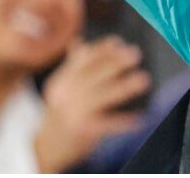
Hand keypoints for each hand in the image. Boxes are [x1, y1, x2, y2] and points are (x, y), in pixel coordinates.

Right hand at [33, 37, 149, 172]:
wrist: (45, 149)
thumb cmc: (60, 114)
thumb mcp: (60, 90)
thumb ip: (72, 67)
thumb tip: (79, 41)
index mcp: (61, 82)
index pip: (82, 60)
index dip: (101, 49)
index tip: (119, 42)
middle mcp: (65, 96)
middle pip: (94, 75)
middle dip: (116, 63)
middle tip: (136, 54)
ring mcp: (73, 113)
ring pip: (104, 96)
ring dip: (125, 87)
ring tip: (144, 79)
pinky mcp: (83, 131)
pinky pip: (108, 123)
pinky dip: (125, 121)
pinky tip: (139, 117)